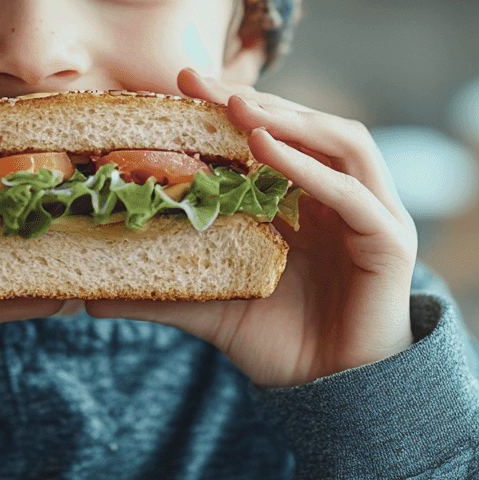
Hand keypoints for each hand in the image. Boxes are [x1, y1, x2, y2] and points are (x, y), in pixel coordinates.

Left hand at [86, 69, 417, 387]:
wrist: (333, 396)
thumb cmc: (281, 345)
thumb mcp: (213, 305)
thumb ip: (161, 291)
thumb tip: (88, 291)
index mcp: (309, 197)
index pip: (275, 132)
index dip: (232, 105)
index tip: (182, 83)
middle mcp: (347, 196)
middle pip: (307, 126)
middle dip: (255, 100)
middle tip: (200, 83)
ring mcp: (375, 214)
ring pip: (342, 144)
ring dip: (291, 120)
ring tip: (238, 107)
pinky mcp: (391, 243)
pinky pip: (352, 195)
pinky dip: (311, 168)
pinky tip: (269, 151)